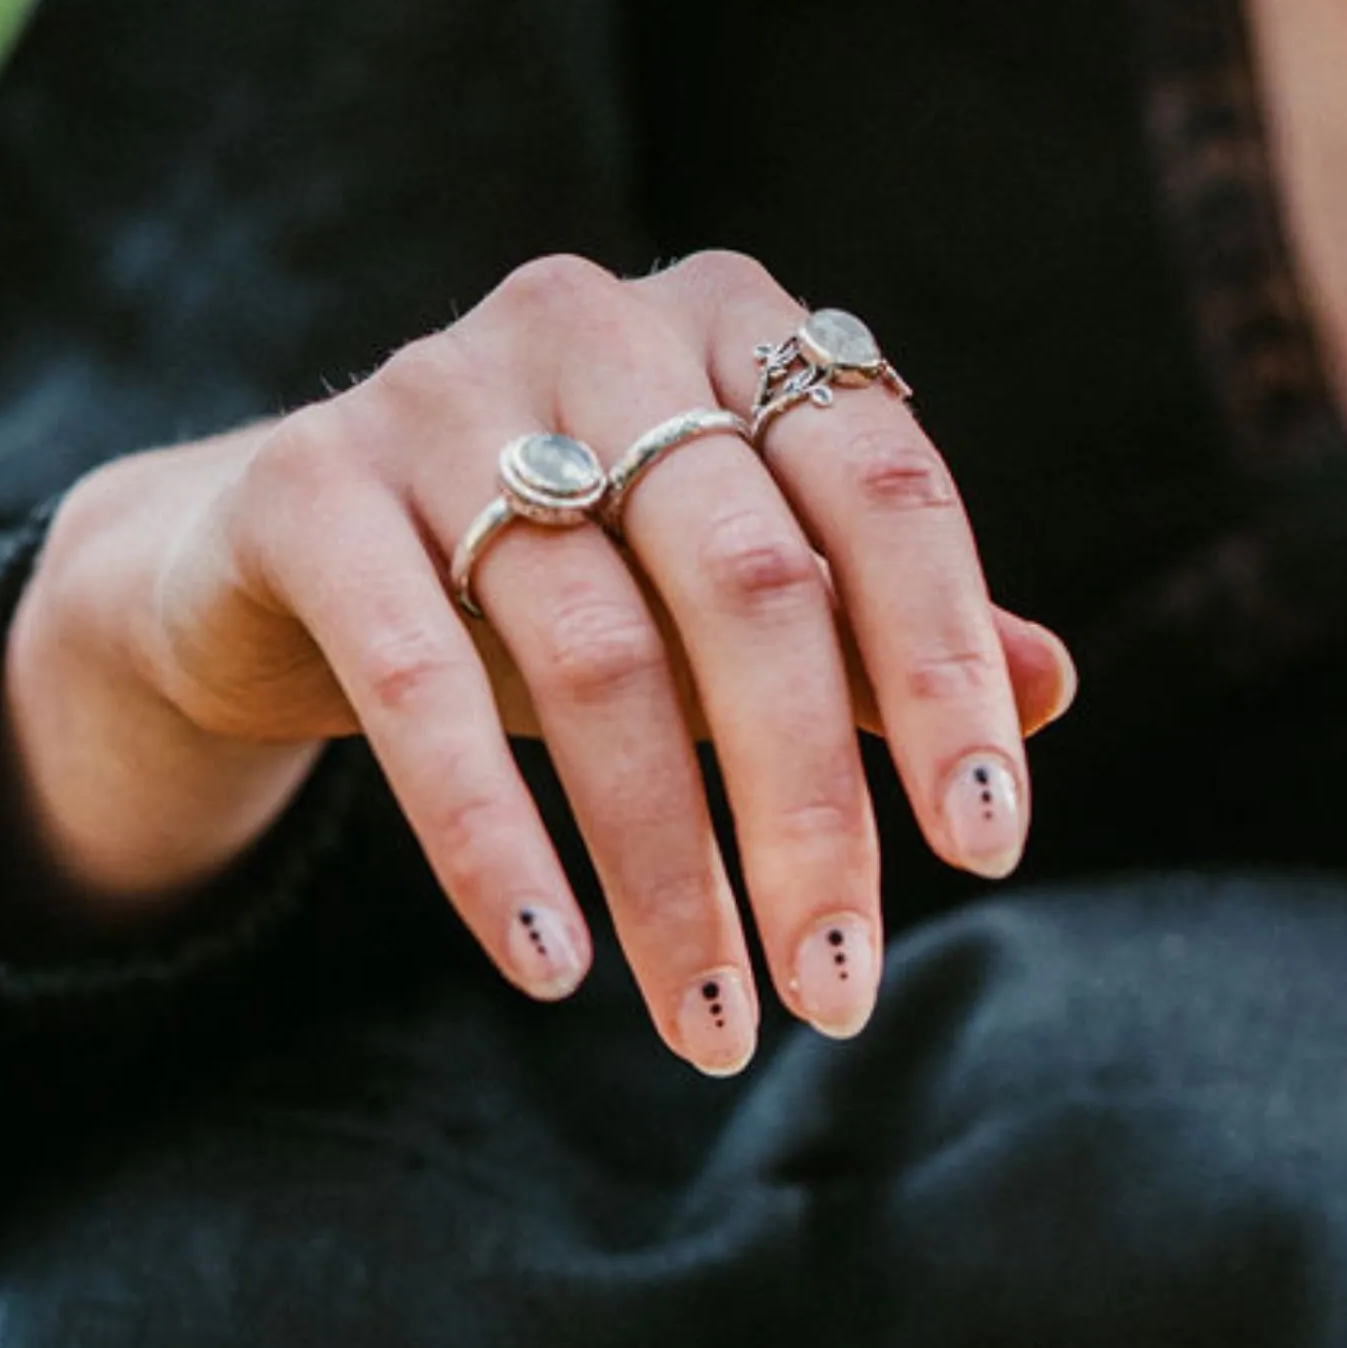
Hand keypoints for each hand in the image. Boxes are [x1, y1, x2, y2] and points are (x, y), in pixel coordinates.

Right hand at [4, 253, 1074, 1072]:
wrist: (293, 552)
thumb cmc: (565, 577)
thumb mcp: (728, 600)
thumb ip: (880, 631)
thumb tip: (1053, 690)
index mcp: (739, 328)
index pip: (888, 500)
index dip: (948, 677)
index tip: (987, 850)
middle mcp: (600, 324)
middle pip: (753, 586)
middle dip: (811, 808)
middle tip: (839, 990)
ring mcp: (440, 390)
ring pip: (600, 653)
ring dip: (668, 867)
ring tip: (716, 1022)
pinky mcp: (308, 485)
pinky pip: (416, 678)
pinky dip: (489, 834)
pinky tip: (549, 963)